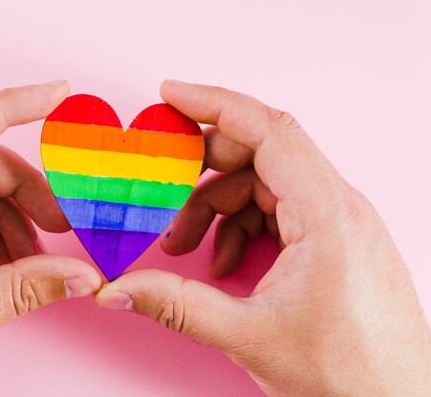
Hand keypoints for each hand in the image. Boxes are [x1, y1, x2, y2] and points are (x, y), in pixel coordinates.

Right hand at [96, 80, 430, 395]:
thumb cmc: (348, 376)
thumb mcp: (248, 336)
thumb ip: (175, 304)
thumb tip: (117, 289)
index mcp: (327, 214)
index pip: (269, 129)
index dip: (215, 104)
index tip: (172, 96)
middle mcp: (339, 207)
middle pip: (261, 154)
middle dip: (204, 170)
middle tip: (163, 192)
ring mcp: (340, 223)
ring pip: (266, 185)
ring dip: (219, 208)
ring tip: (189, 248)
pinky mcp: (335, 241)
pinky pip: (279, 211)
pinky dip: (243, 227)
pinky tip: (225, 265)